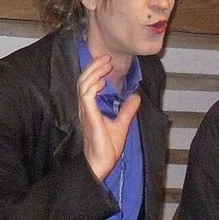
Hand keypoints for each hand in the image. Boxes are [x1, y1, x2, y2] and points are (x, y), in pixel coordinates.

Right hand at [77, 54, 140, 180]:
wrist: (101, 162)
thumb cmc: (107, 147)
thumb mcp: (121, 124)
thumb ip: (127, 110)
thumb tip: (135, 97)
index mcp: (90, 108)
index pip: (88, 84)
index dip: (96, 71)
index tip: (108, 62)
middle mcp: (85, 107)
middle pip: (83, 80)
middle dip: (94, 66)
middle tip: (106, 57)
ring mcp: (85, 111)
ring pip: (83, 85)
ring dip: (94, 73)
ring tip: (105, 64)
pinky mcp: (88, 116)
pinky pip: (86, 96)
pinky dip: (93, 86)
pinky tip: (102, 82)